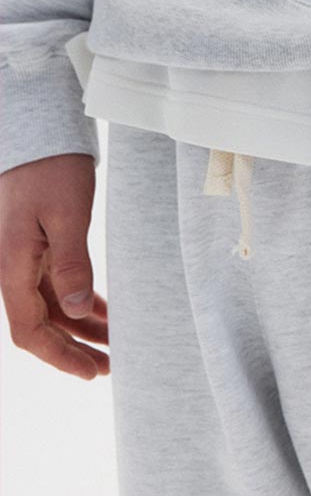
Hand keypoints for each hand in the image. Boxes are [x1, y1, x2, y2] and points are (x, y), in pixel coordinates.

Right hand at [0, 156, 108, 381]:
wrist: (39, 125)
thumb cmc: (51, 164)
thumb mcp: (67, 212)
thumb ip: (71, 263)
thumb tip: (76, 311)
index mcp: (12, 263)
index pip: (29, 330)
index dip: (59, 356)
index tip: (90, 371)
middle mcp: (13, 265)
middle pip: (38, 324)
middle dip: (71, 350)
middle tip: (108, 367)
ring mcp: (25, 255)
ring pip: (49, 306)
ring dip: (77, 327)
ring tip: (112, 343)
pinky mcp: (37, 244)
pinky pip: (54, 285)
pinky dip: (76, 302)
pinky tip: (99, 310)